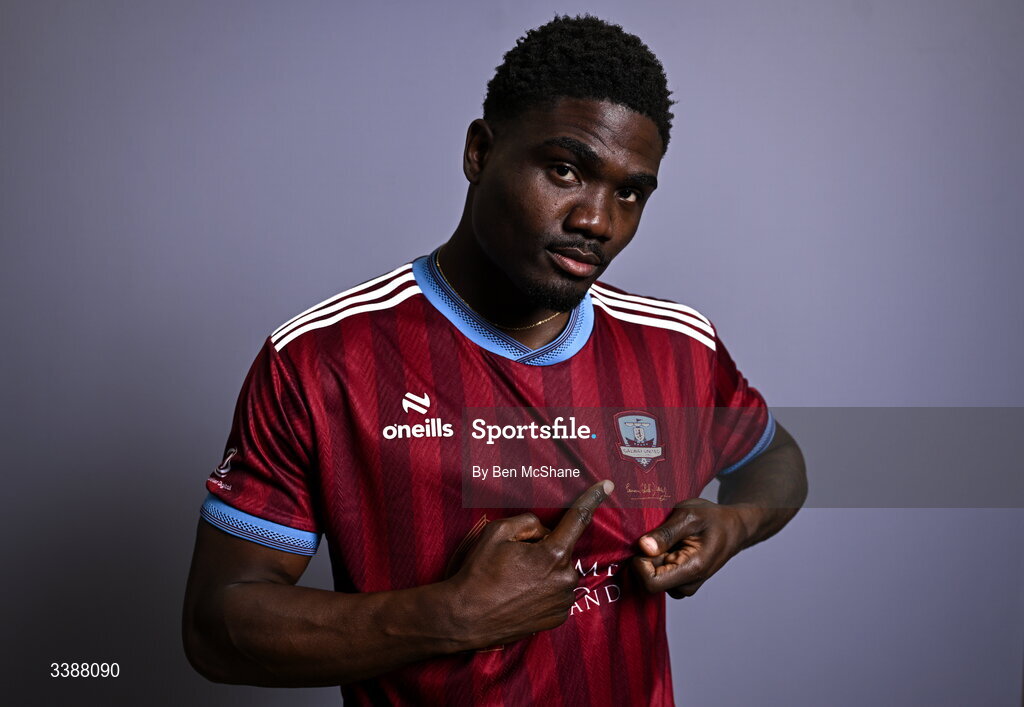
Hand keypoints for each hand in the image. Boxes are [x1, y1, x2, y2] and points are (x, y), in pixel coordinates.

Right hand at [447, 480, 612, 648]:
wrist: (466, 618)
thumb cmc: (480, 572)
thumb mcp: (497, 532)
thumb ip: (528, 521)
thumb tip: (543, 530)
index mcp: (553, 555)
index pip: (578, 519)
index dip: (592, 499)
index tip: (607, 485)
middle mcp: (566, 578)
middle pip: (561, 549)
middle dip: (544, 548)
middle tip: (515, 561)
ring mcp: (564, 601)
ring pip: (560, 571)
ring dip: (544, 570)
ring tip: (515, 581)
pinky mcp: (559, 617)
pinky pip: (557, 592)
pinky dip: (544, 589)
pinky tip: (522, 595)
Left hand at [632, 499, 759, 598]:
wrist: (734, 528)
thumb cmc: (713, 519)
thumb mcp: (689, 515)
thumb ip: (666, 533)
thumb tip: (643, 547)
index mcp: (692, 569)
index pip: (651, 583)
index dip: (639, 565)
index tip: (644, 544)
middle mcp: (688, 584)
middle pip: (650, 581)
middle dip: (646, 560)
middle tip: (658, 537)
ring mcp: (685, 585)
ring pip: (653, 580)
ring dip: (652, 560)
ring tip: (668, 540)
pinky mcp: (681, 582)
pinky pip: (659, 577)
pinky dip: (658, 562)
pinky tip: (669, 547)